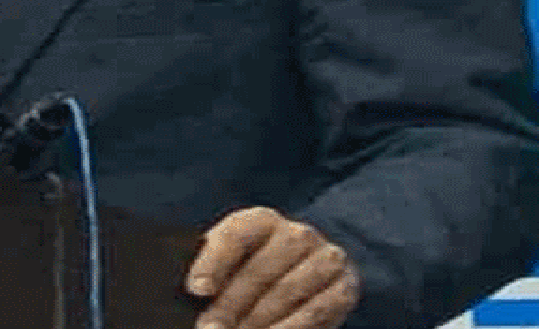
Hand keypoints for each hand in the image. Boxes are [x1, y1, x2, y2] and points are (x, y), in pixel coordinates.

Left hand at [184, 207, 357, 328]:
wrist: (308, 277)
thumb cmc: (257, 270)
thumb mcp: (234, 262)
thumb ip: (213, 270)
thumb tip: (194, 291)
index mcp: (262, 221)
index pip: (234, 235)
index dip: (213, 262)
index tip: (196, 290)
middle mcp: (297, 234)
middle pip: (259, 271)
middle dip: (230, 306)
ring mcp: (325, 258)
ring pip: (286, 293)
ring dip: (258, 322)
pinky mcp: (344, 286)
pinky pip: (315, 311)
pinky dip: (290, 328)